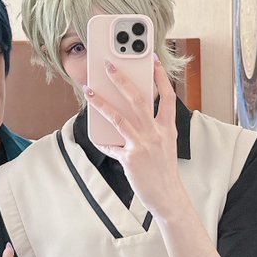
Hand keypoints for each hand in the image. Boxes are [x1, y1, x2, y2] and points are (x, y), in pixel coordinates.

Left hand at [85, 57, 185, 220]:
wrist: (168, 196)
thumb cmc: (163, 169)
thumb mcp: (165, 144)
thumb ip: (151, 127)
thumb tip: (128, 113)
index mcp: (168, 128)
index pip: (168, 96)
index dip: (160, 77)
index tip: (153, 60)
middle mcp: (156, 133)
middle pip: (138, 99)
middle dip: (122, 80)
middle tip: (109, 66)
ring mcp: (143, 145)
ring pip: (118, 117)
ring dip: (101, 102)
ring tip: (88, 91)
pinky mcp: (130, 158)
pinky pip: (111, 144)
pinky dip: (101, 140)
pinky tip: (94, 133)